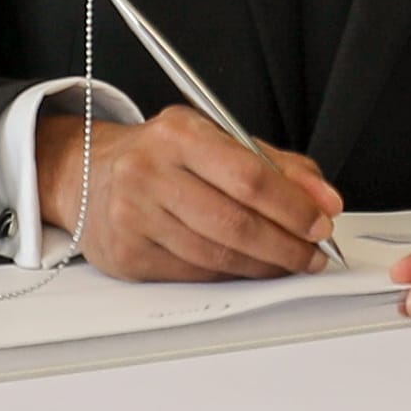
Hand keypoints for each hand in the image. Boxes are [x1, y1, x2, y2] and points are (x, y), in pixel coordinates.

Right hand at [41, 104, 343, 281]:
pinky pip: (195, 274)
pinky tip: (249, 269)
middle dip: (286, 245)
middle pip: (235, 222)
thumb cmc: (161, 157)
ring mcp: (133, 216)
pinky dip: (231, 276)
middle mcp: (149, 172)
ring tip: (288, 263)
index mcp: (177, 133)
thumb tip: (324, 199)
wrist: (86, 174)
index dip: (293, 206)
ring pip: (217, 256)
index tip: (321, 222)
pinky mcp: (127, 255)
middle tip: (312, 254)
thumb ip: (277, 165)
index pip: (249, 176)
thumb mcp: (215, 140)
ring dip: (264, 266)